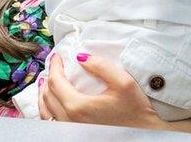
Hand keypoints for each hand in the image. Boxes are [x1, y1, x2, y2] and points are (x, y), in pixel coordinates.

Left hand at [39, 54, 160, 128]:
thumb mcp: (124, 83)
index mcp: (78, 107)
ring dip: (44, 94)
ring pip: (46, 111)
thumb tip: (81, 57)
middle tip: (55, 66)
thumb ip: (102, 66)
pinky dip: (47, 109)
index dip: (54, 66)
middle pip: (47, 95)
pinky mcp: (74, 136)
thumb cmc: (137, 111)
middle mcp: (69, 121)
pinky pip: (51, 122)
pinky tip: (52, 102)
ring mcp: (70, 131)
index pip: (55, 81)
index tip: (57, 56)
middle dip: (49, 77)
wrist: (146, 136)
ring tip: (48, 81)